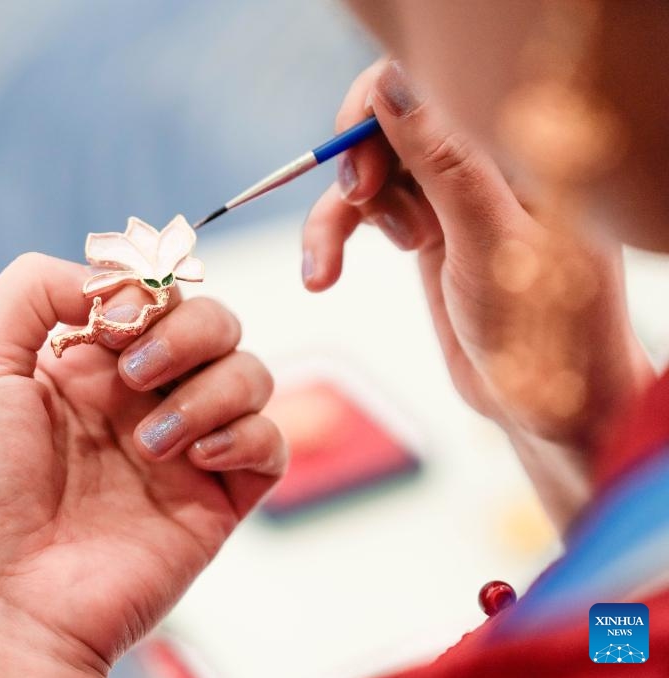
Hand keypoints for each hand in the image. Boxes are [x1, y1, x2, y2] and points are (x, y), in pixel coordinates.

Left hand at [0, 253, 285, 677]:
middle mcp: (140, 398)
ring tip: (152, 443)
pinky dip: (246, 435)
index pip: (154, 293)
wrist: (2, 597)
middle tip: (136, 374)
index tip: (116, 320)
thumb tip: (113, 280)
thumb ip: (32, 290)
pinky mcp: (216, 498)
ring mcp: (182, 446)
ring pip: (250, 373)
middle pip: (214, 321)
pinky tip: (194, 460)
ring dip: (211, 390)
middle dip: (187, 331)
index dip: (148, 291)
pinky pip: (270, 442)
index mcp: (88, 362)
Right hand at [301, 59, 653, 527]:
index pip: (435, 83)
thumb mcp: (491, 242)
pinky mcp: (425, 225)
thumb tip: (392, 86)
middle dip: (359, 161)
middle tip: (358, 201)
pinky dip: (334, 238)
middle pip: (390, 120)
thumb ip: (444, 162)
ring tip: (330, 267)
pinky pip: (365, 211)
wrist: (546, 404)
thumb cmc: (544, 328)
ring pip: (369, 170)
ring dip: (339, 215)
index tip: (364, 171)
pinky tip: (321, 275)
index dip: (382, 110)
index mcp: (517, 145)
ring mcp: (451, 192)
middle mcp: (482, 158)